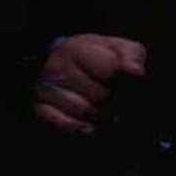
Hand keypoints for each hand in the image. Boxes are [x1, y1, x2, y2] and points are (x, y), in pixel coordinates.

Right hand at [33, 33, 147, 137]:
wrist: (57, 65)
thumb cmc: (93, 57)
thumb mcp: (114, 48)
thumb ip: (130, 55)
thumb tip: (136, 72)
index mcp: (76, 48)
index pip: (109, 69)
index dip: (121, 78)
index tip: (122, 80)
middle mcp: (57, 67)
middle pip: (98, 95)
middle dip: (111, 98)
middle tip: (111, 96)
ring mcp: (45, 89)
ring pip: (83, 112)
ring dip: (98, 115)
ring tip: (101, 109)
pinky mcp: (39, 109)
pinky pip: (64, 125)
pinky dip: (79, 127)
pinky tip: (88, 124)